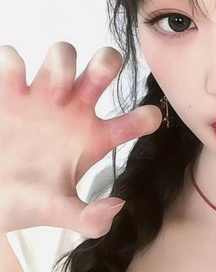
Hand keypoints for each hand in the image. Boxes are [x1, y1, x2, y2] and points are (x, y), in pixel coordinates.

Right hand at [0, 42, 162, 237]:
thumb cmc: (27, 201)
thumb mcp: (60, 212)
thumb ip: (90, 219)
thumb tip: (118, 206)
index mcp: (95, 137)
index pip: (135, 119)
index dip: (147, 117)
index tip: (145, 121)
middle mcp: (74, 109)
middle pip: (103, 65)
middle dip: (106, 62)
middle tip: (89, 91)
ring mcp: (41, 96)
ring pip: (62, 52)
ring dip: (62, 66)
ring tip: (53, 99)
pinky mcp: (8, 91)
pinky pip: (12, 58)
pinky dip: (13, 64)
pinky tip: (15, 89)